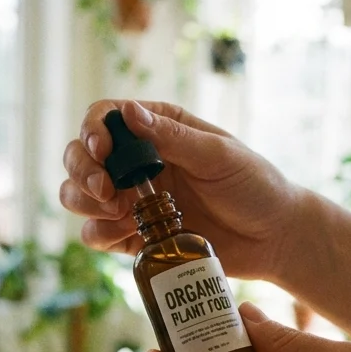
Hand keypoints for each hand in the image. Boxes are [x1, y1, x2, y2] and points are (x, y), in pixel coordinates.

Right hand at [60, 100, 305, 280]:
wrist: (273, 239)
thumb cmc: (255, 186)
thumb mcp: (219, 155)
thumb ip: (172, 137)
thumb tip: (127, 112)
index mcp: (158, 130)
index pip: (104, 118)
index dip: (91, 131)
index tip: (102, 150)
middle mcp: (136, 162)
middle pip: (79, 157)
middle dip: (82, 172)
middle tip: (107, 191)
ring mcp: (130, 200)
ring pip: (76, 195)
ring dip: (84, 202)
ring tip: (120, 212)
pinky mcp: (131, 235)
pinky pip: (94, 234)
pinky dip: (98, 234)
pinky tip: (125, 233)